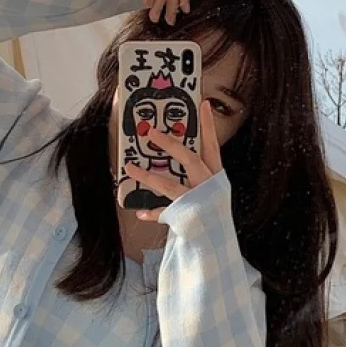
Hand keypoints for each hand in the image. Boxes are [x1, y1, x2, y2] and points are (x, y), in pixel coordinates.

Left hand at [125, 102, 221, 221]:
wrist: (215, 243)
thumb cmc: (209, 211)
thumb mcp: (209, 189)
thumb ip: (197, 173)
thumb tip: (174, 152)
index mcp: (216, 176)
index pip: (213, 146)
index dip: (208, 126)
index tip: (202, 104)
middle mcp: (208, 186)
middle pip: (190, 160)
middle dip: (170, 145)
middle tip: (151, 132)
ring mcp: (197, 202)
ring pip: (170, 185)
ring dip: (148, 176)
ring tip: (130, 168)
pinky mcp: (186, 218)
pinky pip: (165, 213)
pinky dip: (153, 212)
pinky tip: (141, 212)